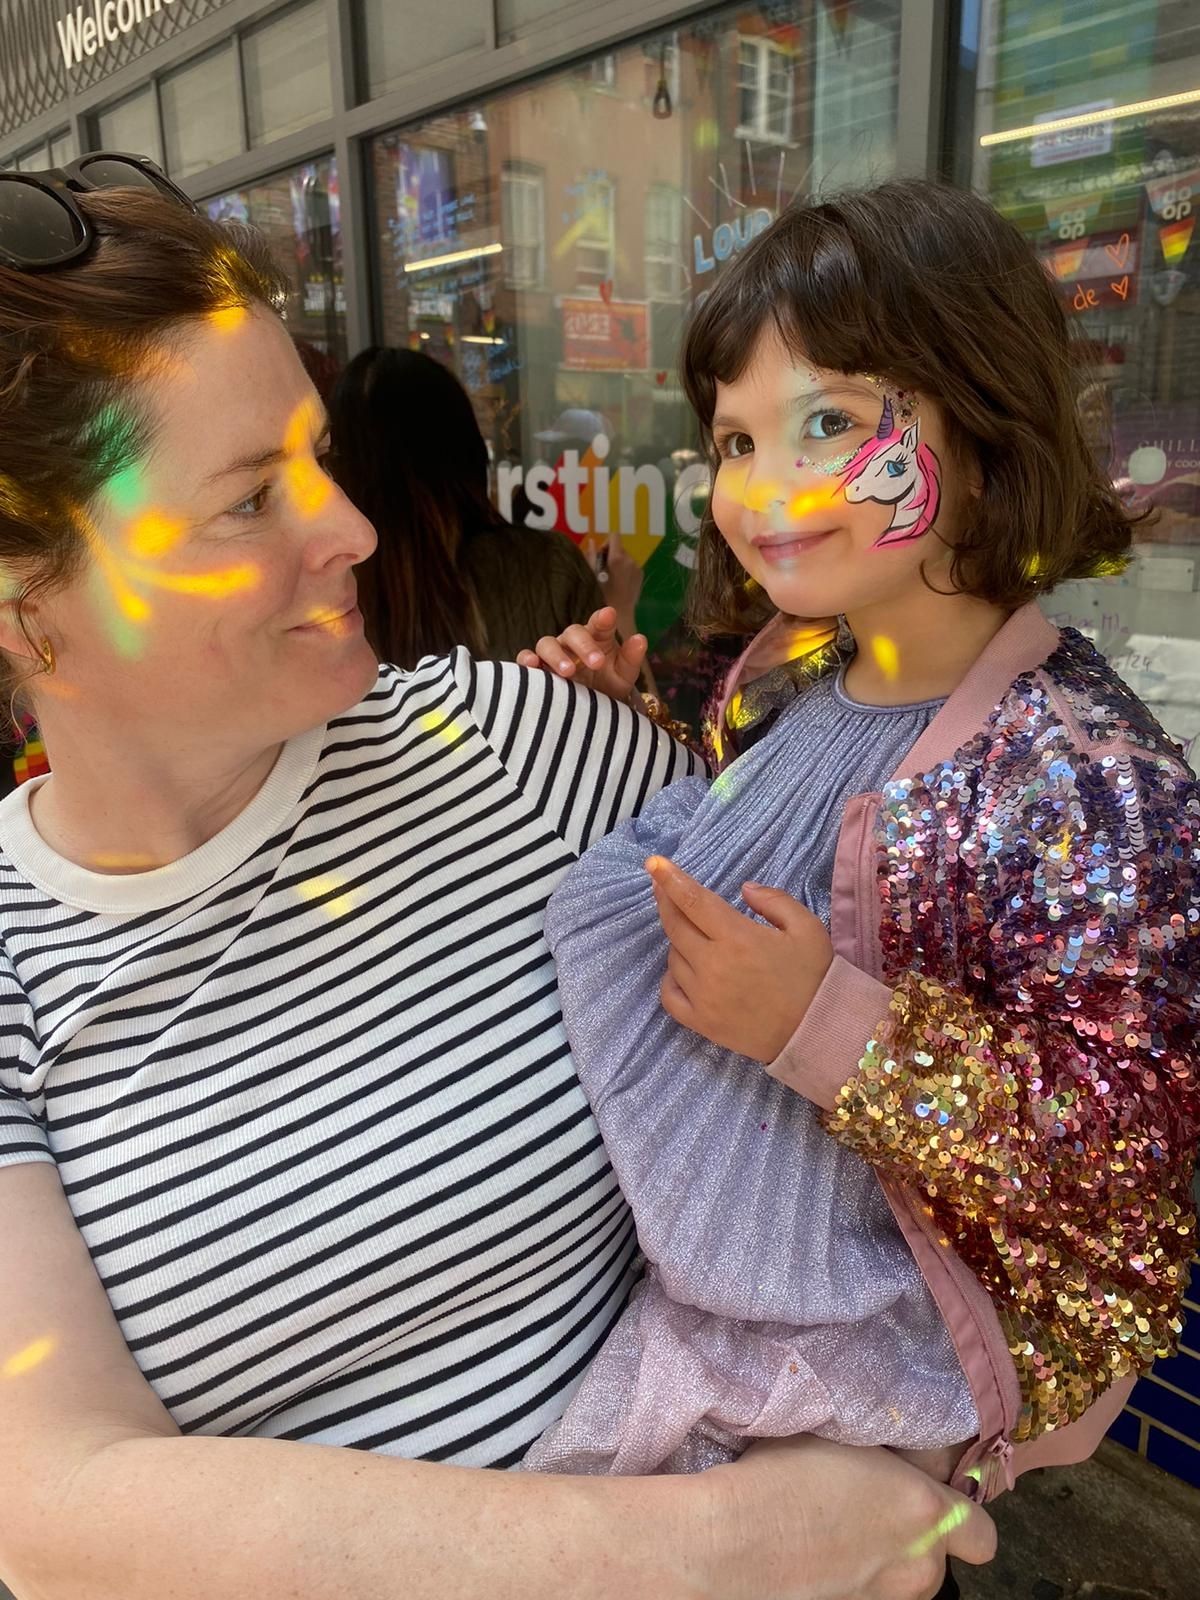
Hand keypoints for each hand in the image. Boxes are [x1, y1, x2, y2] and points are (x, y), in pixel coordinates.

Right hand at [516, 605, 647, 702]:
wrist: (592, 712)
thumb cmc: (608, 687)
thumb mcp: (623, 676)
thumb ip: (631, 658)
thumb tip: (641, 639)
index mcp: (597, 638)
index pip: (599, 623)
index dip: (603, 618)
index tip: (609, 616)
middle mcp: (572, 643)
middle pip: (573, 633)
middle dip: (584, 646)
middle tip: (596, 663)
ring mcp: (552, 654)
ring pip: (547, 644)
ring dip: (556, 655)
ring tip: (567, 672)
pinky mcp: (537, 669)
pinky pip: (526, 659)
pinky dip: (526, 660)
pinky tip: (532, 666)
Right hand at [595, 530, 643, 643]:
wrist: (619, 617)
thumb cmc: (601, 597)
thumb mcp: (591, 576)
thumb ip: (591, 556)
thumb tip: (593, 542)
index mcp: (618, 558)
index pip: (614, 536)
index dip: (605, 543)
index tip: (600, 557)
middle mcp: (630, 560)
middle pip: (619, 547)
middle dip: (610, 555)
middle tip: (602, 572)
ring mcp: (637, 568)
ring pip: (625, 558)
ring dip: (617, 564)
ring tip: (609, 580)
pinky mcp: (640, 576)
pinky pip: (630, 567)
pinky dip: (624, 571)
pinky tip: (618, 585)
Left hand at [647, 856, 832, 1062]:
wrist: (819, 1031)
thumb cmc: (815, 977)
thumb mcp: (806, 927)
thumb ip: (774, 900)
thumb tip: (744, 889)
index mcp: (737, 938)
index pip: (694, 901)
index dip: (670, 879)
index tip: (654, 864)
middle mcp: (712, 965)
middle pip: (675, 925)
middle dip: (666, 901)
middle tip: (662, 887)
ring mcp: (702, 996)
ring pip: (673, 957)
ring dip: (679, 941)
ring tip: (699, 938)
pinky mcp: (700, 1022)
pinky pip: (669, 994)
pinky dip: (670, 978)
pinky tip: (683, 970)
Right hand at [691, 1434, 995, 1599]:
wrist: (733, 1540)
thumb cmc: (783, 1474)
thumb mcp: (843, 1436)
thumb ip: (886, 1454)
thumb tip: (897, 1457)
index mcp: (925, 1512)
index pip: (982, 1535)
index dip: (961, 1519)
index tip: (928, 1498)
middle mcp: (918, 1566)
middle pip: (937, 1558)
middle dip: (913, 1536)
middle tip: (871, 1508)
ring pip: (905, 1582)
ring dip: (886, 1561)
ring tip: (838, 1535)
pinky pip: (871, 1595)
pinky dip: (855, 1580)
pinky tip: (819, 1559)